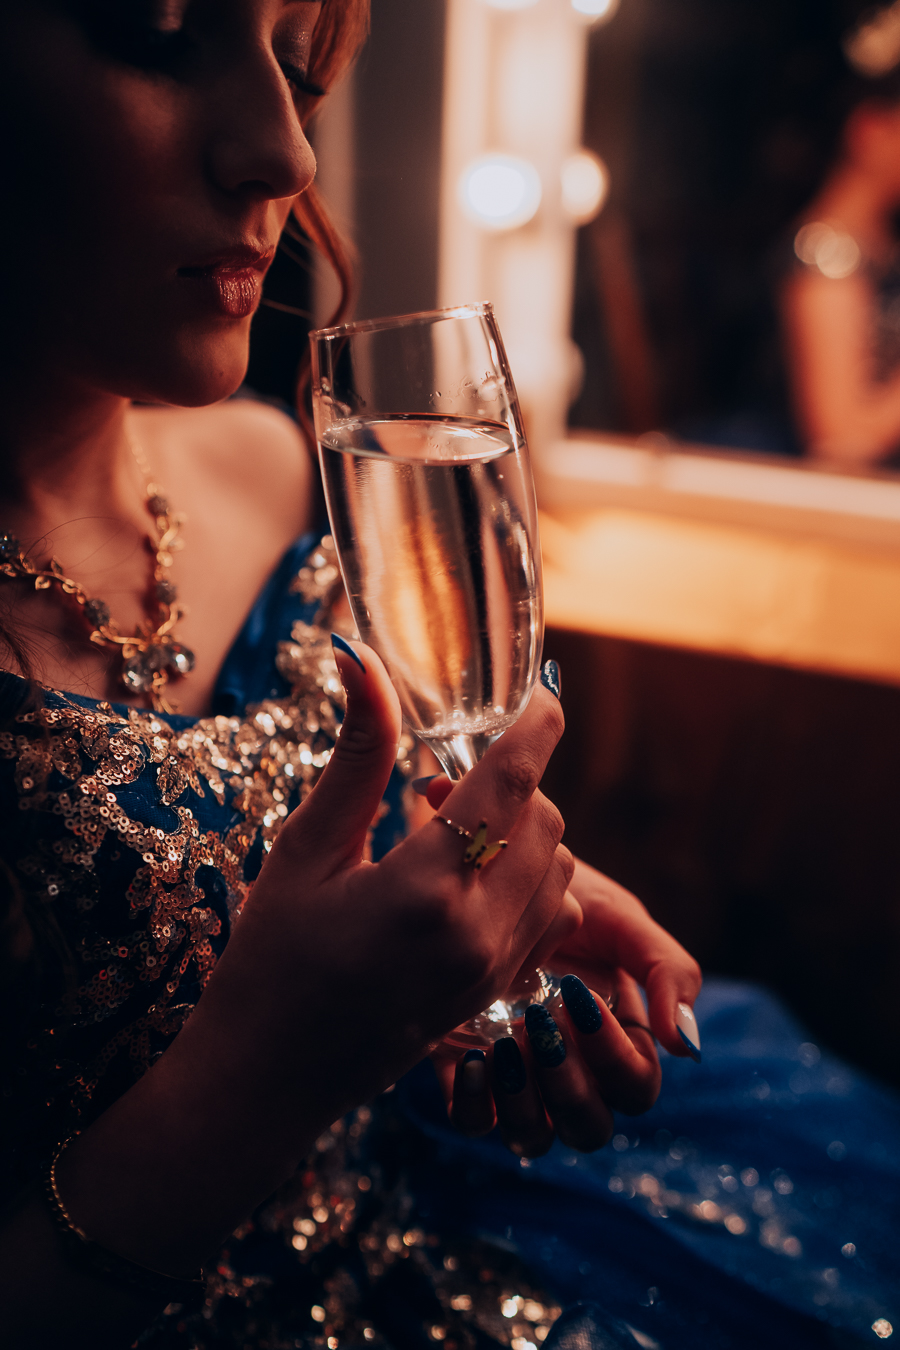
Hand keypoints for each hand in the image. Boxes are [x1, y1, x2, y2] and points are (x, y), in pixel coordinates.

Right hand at [56, 638, 575, 1282]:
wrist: (267, 1080)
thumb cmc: (269, 963)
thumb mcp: (303, 853)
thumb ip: (355, 759)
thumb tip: (361, 662)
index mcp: (425, 887)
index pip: (509, 781)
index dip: (535, 726)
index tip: (544, 694)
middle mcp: (476, 930)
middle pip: (543, 820)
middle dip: (511, 783)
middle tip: (437, 787)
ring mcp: (495, 969)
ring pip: (561, 868)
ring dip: (526, 832)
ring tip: (451, 835)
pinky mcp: (498, 994)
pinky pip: (554, 918)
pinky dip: (536, 881)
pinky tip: (473, 882)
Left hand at [425, 819, 700, 1154]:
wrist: (487, 868)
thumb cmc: (563, 892)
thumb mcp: (619, 917)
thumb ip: (666, 970)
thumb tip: (689, 1046)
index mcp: (618, 1036)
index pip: (636, 1086)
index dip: (615, 1059)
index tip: (583, 1001)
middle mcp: (572, 1067)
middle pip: (590, 1127)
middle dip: (570, 1088)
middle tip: (541, 1032)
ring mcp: (519, 1076)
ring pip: (536, 1138)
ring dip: (526, 1104)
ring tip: (505, 1046)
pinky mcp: (467, 1072)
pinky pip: (475, 1125)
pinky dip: (475, 1106)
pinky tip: (472, 1059)